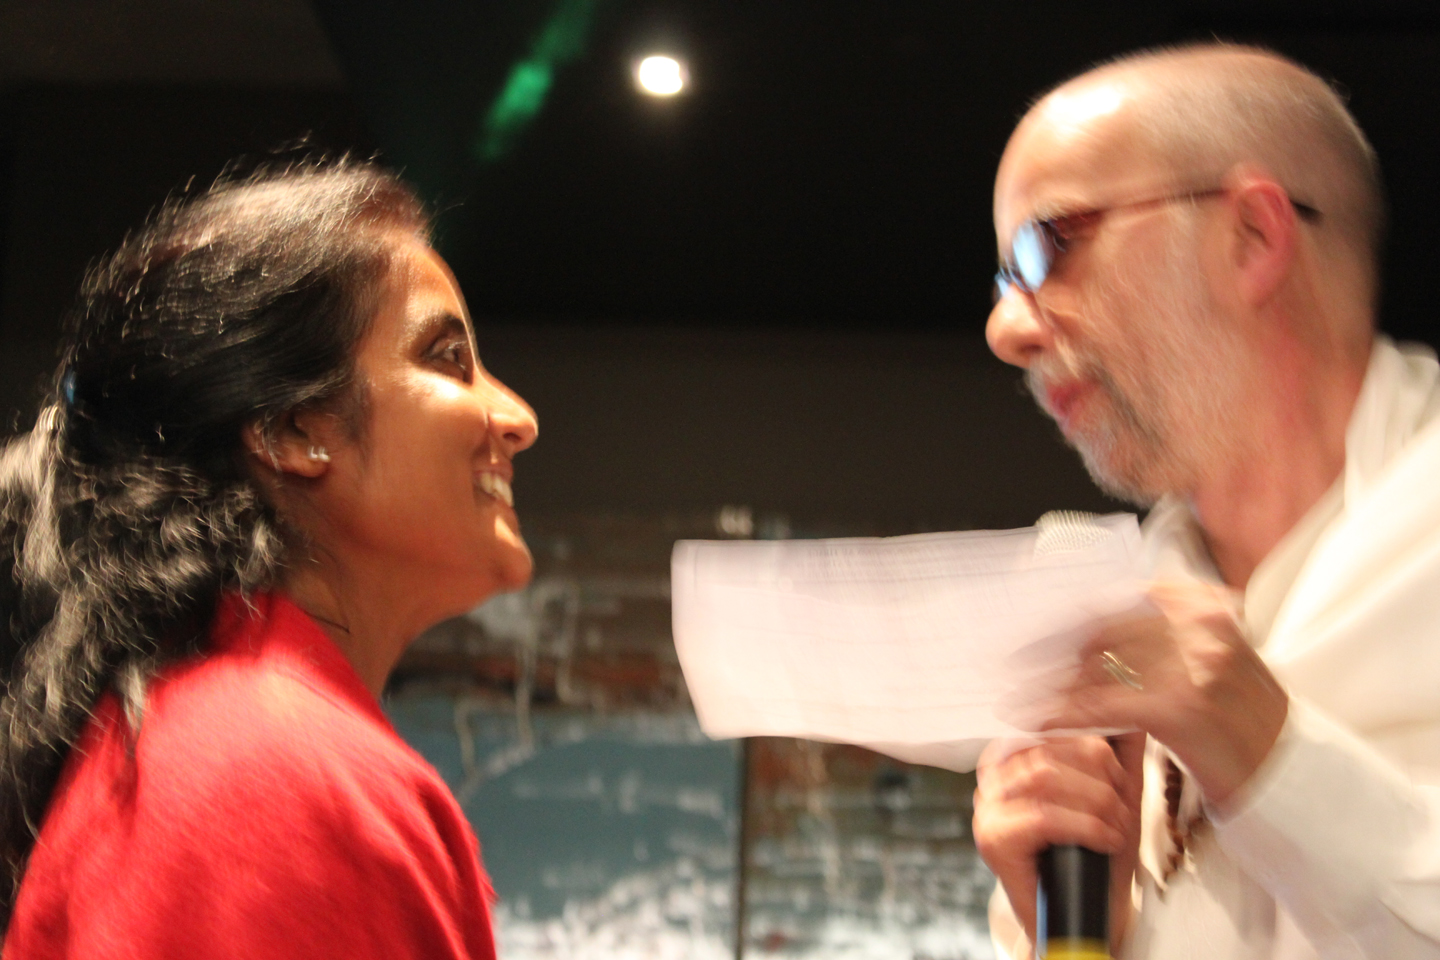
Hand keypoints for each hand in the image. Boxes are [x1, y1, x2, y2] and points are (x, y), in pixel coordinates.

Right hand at [973, 733, 1144, 955]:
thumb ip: (1117, 750)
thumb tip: (1127, 706)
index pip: (1050, 723)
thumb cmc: (1093, 851)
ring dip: (1097, 802)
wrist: (1080, 911)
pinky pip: (1043, 816)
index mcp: (1014, 753)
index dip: (1093, 744)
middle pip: (1048, 747)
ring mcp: (987, 806)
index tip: (1119, 774)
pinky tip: (1105, 839)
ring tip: (1117, 827)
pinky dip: (1085, 826)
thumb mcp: (1112, 791)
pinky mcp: (993, 838)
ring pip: (1045, 777)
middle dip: (1099, 775)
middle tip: (1123, 807)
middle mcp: (992, 775)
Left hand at [1029, 580, 1288, 807]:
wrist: (1290, 775)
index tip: (1031, 622)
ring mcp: (1192, 665)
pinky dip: (1065, 714)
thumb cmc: (1241, 720)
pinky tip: (1038, 722)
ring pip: (1097, 667)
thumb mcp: (1208, 657)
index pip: (1115, 596)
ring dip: (1049, 684)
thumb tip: (1084, 630)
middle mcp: (1198, 625)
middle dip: (1050, 648)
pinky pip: (1105, 706)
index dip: (1067, 611)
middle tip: (1011, 660)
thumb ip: (1156, 635)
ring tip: (1017, 695)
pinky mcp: (1181, 708)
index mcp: (1201, 604)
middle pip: (1099, 628)